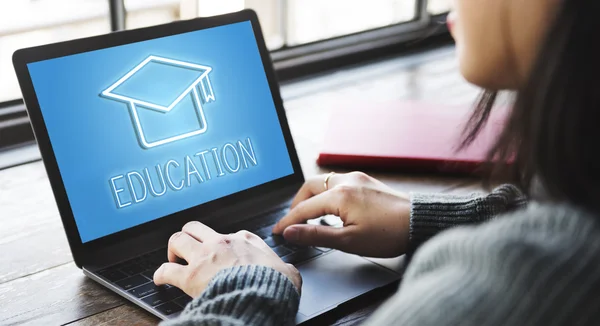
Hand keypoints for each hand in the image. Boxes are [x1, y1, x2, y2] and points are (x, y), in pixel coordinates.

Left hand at [154, 221, 301, 297]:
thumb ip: (284, 268)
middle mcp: (221, 243)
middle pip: (195, 227)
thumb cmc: (275, 285)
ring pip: (177, 239)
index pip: (229, 234)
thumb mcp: (288, 272)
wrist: (262, 296)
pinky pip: (166, 270)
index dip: (223, 244)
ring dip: (173, 249)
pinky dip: (160, 274)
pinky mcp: (190, 276)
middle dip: (189, 235)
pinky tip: (160, 279)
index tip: (223, 253)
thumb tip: (289, 273)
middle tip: (188, 248)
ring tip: (173, 258)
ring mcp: (204, 257)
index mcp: (245, 240)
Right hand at [272, 172, 409, 257]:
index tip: (278, 231)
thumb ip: (316, 235)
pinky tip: (331, 208)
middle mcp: (346, 181)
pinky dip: (326, 193)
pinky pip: (338, 182)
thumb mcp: (349, 241)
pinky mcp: (366, 181)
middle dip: (297, 203)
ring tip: (309, 216)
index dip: (288, 221)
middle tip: (293, 221)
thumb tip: (291, 232)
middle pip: (309, 186)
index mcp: (339, 195)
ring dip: (312, 196)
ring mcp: (357, 178)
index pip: (304, 208)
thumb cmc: (389, 233)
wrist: (420, 222)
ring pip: (323, 181)